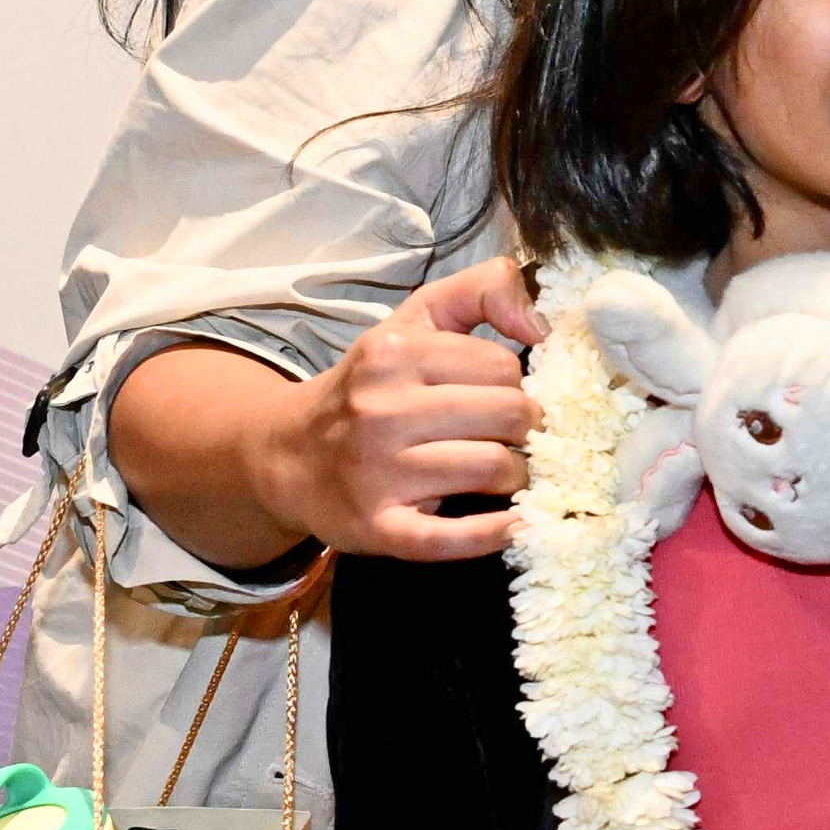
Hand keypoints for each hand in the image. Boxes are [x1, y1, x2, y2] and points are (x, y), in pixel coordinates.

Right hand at [255, 259, 545, 561]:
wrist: (285, 454)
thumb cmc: (370, 386)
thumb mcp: (416, 319)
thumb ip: (484, 291)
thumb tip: (543, 325)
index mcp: (394, 353)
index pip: (504, 367)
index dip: (518, 383)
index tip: (502, 396)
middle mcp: (382, 410)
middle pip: (509, 415)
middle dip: (528, 428)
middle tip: (514, 437)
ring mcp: (377, 472)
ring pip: (495, 469)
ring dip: (518, 476)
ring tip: (505, 472)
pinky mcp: (376, 527)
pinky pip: (451, 538)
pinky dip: (495, 533)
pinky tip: (516, 523)